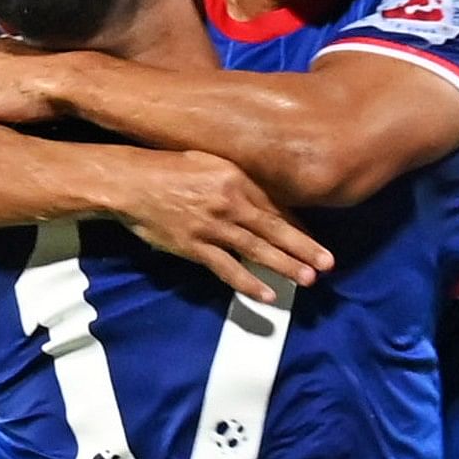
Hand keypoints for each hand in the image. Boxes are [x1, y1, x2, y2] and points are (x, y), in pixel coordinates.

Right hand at [105, 150, 330, 303]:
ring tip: (309, 280)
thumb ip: (238, 182)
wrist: (130, 182)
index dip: (298, 227)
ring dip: (285, 266)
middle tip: (328, 264)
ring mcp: (212, 227)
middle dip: (304, 248)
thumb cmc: (168, 169)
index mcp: (235, 179)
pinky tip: (268, 294)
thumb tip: (264, 203)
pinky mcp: (194, 247)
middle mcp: (229, 203)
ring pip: (256, 250)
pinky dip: (248, 283)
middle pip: (274, 229)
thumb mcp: (209, 163)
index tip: (316, 241)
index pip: (275, 207)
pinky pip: (227, 269)